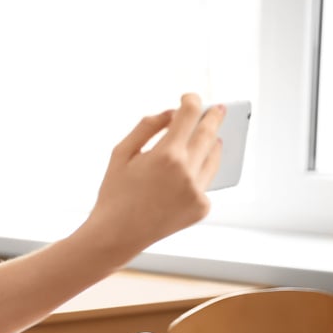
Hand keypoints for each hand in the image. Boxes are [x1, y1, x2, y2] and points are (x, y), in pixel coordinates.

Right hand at [89, 93, 223, 252]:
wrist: (117, 235)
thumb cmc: (114, 193)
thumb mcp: (120, 154)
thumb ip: (146, 128)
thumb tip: (169, 113)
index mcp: (165, 154)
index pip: (189, 115)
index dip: (191, 101)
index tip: (190, 98)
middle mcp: (187, 171)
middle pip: (209, 133)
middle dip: (213, 117)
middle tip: (218, 109)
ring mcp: (197, 191)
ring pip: (214, 157)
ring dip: (213, 143)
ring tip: (213, 137)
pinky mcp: (202, 207)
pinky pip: (206, 181)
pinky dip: (201, 172)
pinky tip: (192, 170)